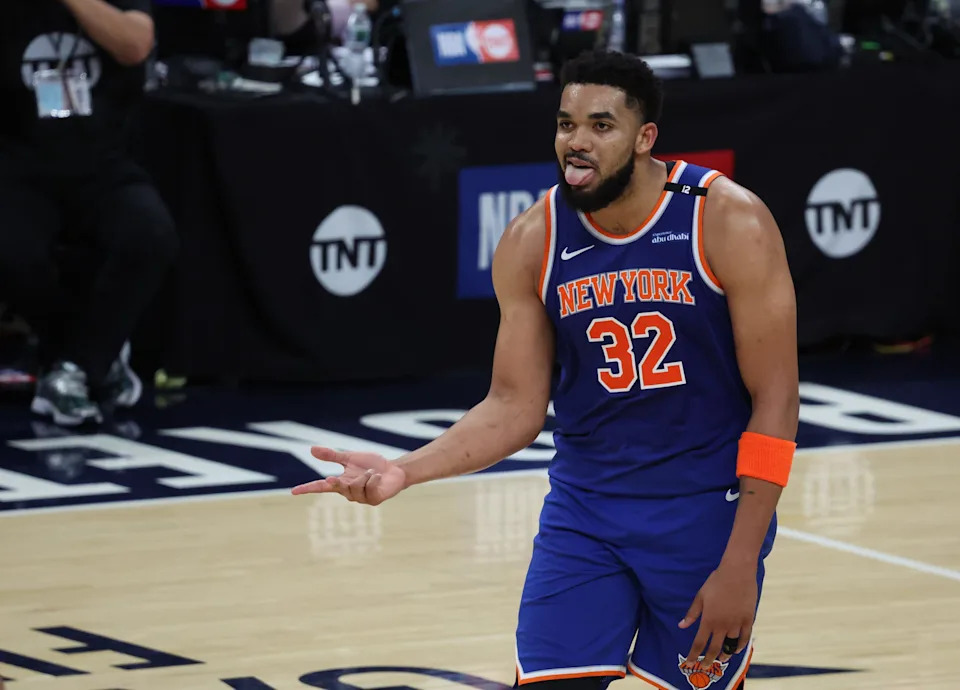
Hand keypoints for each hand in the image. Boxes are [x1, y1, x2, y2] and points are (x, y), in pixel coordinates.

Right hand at [290, 447, 405, 505]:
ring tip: (371, 472)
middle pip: (337, 487)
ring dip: (364, 476)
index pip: (320, 486)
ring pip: (355, 487)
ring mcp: (361, 498)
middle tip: (336, 477)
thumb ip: (332, 456)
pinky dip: (373, 478)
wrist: (393, 470)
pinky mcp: (373, 500)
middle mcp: (348, 492)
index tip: (293, 491)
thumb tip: (311, 449)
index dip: (307, 488)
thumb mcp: (349, 457)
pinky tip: (378, 476)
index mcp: (341, 482)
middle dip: (338, 482)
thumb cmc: (372, 464)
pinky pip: (369, 488)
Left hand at [678, 562, 756, 668]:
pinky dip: (741, 646)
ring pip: (731, 645)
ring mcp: (737, 624)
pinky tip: (737, 649)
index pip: (699, 643)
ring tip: (722, 658)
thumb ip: (692, 613)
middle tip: (705, 667)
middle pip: (715, 649)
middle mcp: (723, 625)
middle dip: (708, 660)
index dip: (693, 655)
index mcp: (709, 620)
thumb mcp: (700, 596)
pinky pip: (745, 638)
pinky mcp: (748, 620)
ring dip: (726, 654)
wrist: (737, 572)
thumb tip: (682, 625)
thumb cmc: (716, 581)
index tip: (689, 663)